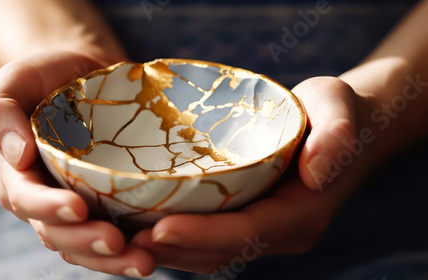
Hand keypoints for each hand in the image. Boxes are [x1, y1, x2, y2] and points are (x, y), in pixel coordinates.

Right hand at [0, 50, 154, 277]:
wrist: (83, 73)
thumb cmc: (47, 77)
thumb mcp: (15, 82)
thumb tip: (17, 156)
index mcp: (19, 175)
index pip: (27, 200)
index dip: (48, 208)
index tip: (77, 207)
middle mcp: (47, 198)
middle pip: (60, 233)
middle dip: (87, 243)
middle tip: (118, 244)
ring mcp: (79, 205)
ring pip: (88, 244)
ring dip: (113, 259)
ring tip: (144, 262)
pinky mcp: (108, 205)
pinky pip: (114, 235)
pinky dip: (130, 248)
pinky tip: (155, 250)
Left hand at [130, 77, 372, 272]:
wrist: (343, 129)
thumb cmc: (335, 111)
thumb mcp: (339, 107)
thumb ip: (335, 136)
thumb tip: (316, 173)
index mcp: (303, 211)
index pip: (247, 232)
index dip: (203, 235)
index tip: (158, 228)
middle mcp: (284, 231)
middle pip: (223, 251)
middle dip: (175, 248)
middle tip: (125, 239)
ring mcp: (269, 231)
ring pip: (214, 253)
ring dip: (172, 251)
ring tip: (126, 239)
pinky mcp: (254, 222)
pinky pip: (214, 241)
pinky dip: (182, 240)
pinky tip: (148, 227)